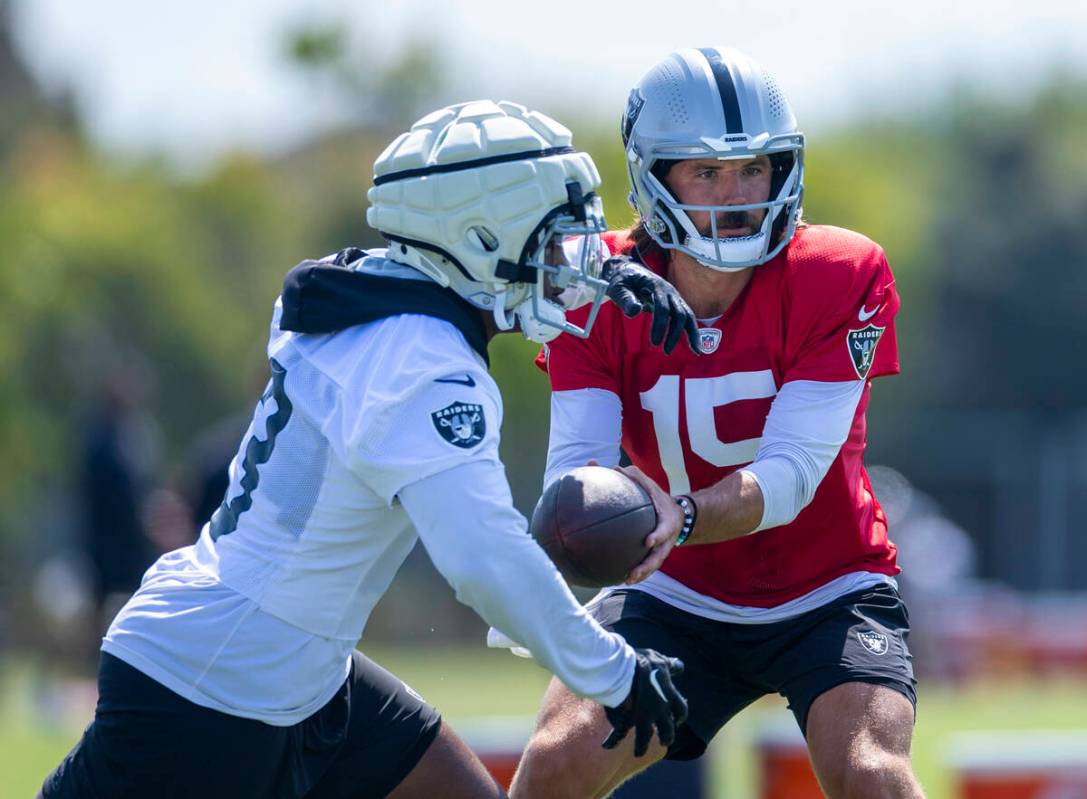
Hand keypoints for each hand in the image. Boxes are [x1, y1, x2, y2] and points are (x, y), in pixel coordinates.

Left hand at [602, 257, 699, 354]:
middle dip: (674, 333)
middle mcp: (669, 291)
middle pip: (679, 313)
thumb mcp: (617, 287)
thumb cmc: (621, 280)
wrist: (627, 271)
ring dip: (690, 333)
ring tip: (694, 352)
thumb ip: (625, 298)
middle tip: (665, 351)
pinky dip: (692, 331)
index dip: (659, 325)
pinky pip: (686, 318)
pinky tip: (694, 346)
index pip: (662, 307)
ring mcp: (673, 297)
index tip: (654, 343)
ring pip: (688, 315)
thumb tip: (635, 311)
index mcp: (656, 285)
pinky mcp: (674, 304)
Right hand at [602, 648, 687, 756]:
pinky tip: (607, 746)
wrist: (622, 667)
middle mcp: (659, 709)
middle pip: (668, 729)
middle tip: (665, 741)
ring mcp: (642, 717)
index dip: (679, 716)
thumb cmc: (641, 661)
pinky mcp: (626, 719)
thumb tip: (680, 666)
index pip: (681, 710)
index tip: (677, 720)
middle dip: (667, 737)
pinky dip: (612, 741)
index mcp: (669, 695)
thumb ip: (670, 666)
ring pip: (645, 737)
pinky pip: (619, 734)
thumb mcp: (659, 660)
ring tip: (639, 752)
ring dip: (642, 747)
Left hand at [617, 465, 684, 583]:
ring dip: (641, 574)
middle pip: (659, 556)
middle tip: (633, 572)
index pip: (664, 530)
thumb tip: (613, 468)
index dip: (658, 536)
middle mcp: (666, 539)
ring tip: (626, 580)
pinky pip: (647, 566)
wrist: (679, 516)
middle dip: (647, 566)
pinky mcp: (657, 555)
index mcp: (667, 522)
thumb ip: (635, 477)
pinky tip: (622, 578)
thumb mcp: (651, 486)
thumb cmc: (658, 499)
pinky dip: (638, 573)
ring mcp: (662, 549)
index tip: (648, 541)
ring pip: (653, 565)